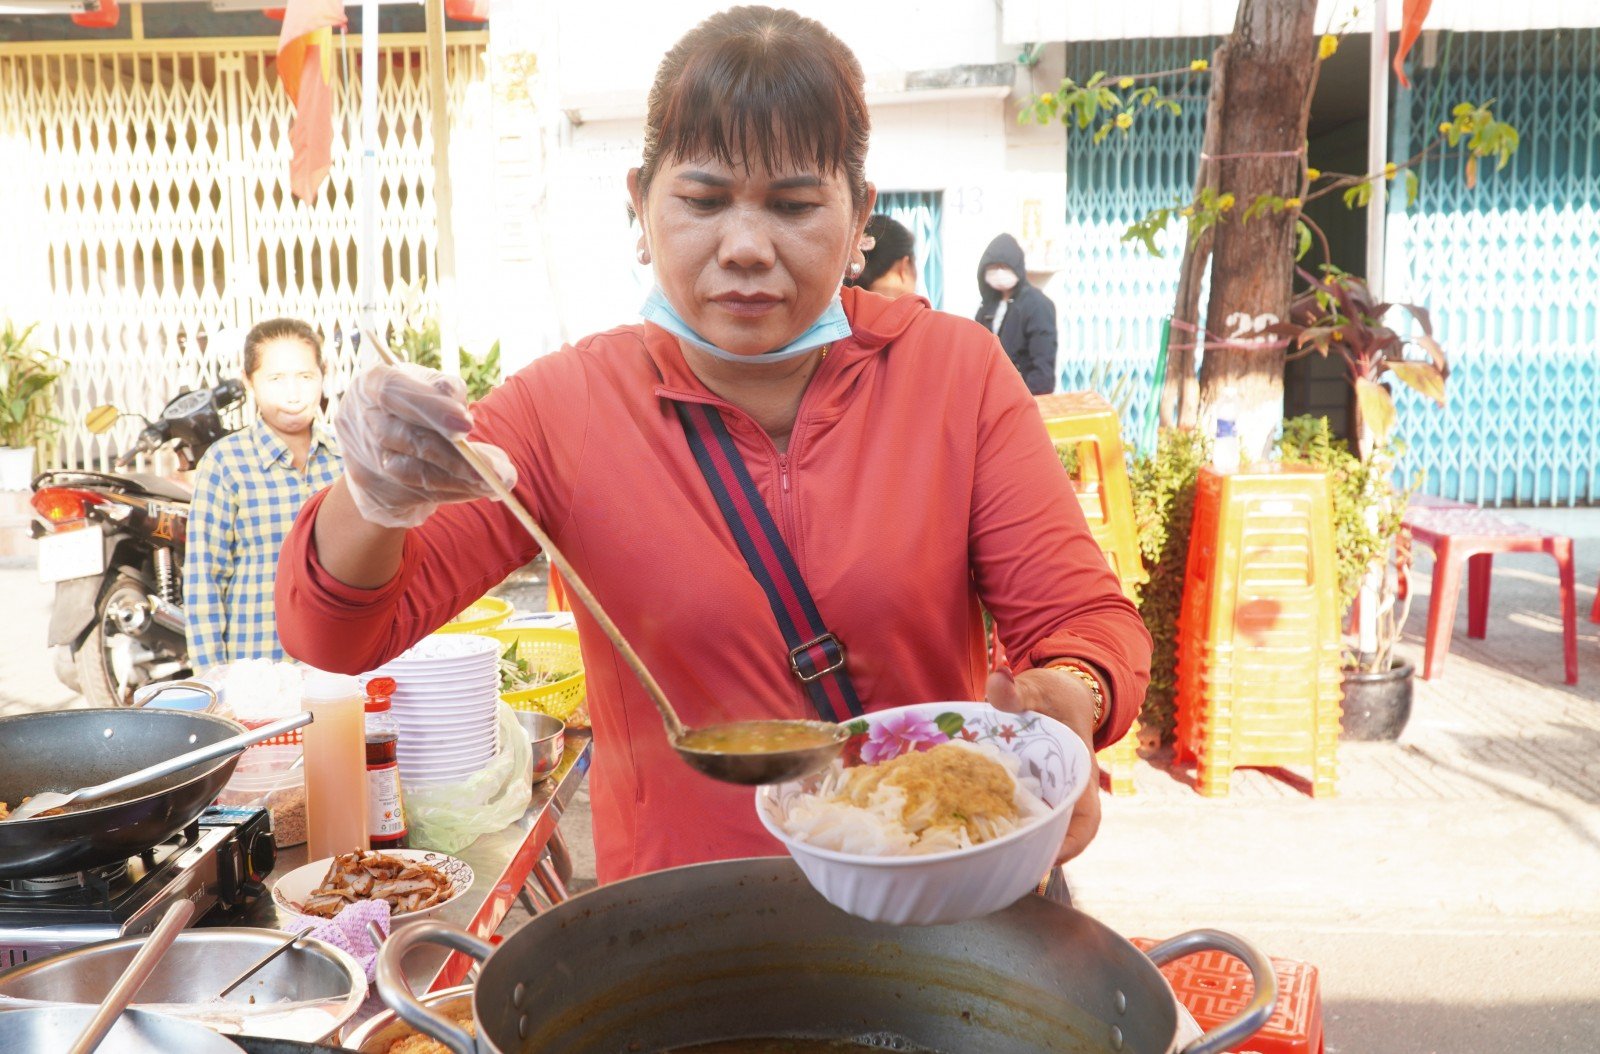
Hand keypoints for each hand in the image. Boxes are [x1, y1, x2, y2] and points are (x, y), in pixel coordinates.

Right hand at [335, 363, 516, 528]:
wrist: (382, 444)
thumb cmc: (413, 403)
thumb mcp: (428, 386)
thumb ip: (446, 389)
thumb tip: (459, 408)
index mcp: (370, 385)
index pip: (393, 391)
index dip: (430, 407)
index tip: (467, 424)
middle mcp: (359, 422)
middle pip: (407, 439)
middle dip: (456, 455)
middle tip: (497, 467)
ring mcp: (364, 460)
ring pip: (416, 474)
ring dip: (461, 480)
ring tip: (497, 480)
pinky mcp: (377, 491)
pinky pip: (421, 494)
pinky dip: (455, 492)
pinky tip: (480, 489)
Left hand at [986, 666, 1101, 864]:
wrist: (1058, 692)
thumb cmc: (1055, 694)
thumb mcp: (1040, 688)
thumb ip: (1019, 690)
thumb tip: (998, 680)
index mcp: (1079, 775)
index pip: (1087, 821)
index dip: (1072, 845)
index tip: (1047, 858)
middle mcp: (1064, 793)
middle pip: (1059, 836)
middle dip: (1034, 854)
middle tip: (998, 866)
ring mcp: (1046, 796)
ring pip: (1036, 830)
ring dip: (1014, 843)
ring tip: (980, 855)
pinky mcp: (1026, 793)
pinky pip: (1015, 815)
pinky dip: (999, 824)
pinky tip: (968, 828)